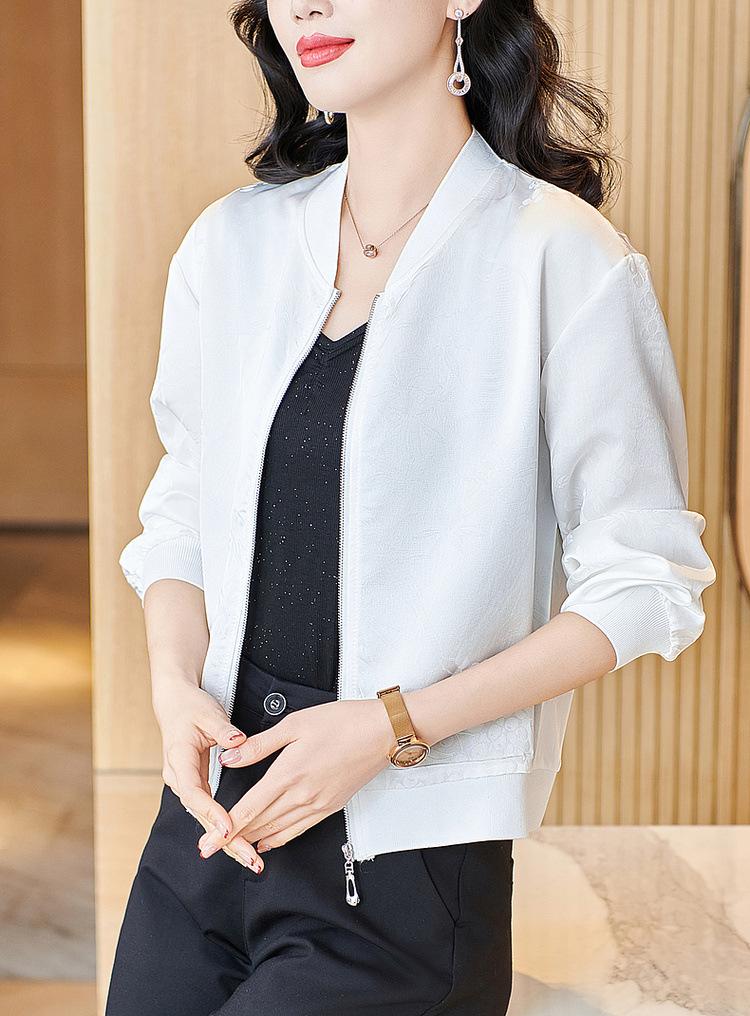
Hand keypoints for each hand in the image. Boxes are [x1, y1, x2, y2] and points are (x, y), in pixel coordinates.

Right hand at [153, 681, 265, 871]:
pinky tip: (241, 842)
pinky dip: (224, 827)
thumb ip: (223, 729)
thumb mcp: (208, 713)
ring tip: (250, 858)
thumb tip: (237, 741)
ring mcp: (186, 783)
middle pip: (200, 815)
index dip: (211, 812)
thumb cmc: (190, 707)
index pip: (193, 792)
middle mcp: (179, 777)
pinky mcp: (195, 785)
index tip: (228, 827)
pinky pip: (209, 810)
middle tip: (249, 858)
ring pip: (205, 817)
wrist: (175, 704)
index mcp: (179, 759)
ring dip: (227, 839)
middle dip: (224, 839)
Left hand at [196, 697, 395, 858]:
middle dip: (232, 839)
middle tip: (211, 848)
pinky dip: (280, 838)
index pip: (249, 809)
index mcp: (289, 774)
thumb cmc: (342, 722)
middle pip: (260, 825)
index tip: (206, 844)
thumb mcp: (295, 724)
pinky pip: (299, 830)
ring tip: (234, 846)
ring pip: (278, 830)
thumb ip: (259, 745)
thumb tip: (230, 757)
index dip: (224, 830)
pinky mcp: (330, 807)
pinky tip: (269, 841)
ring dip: (254, 840)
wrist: (381, 733)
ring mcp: (317, 804)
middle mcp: (302, 795)